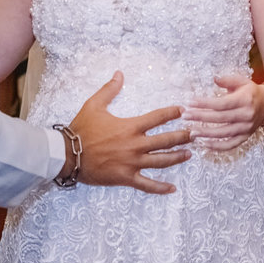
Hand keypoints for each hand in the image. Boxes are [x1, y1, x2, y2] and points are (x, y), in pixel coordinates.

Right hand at [67, 72, 191, 193]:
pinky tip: (172, 188)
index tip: (183, 111)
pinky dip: (161, 188)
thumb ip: (109, 90)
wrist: (68, 155)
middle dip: (182, 137)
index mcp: (130, 127)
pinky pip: (147, 185)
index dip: (172, 113)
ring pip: (161, 161)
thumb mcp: (94, 105)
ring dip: (177, 157)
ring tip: (189, 154)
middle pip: (166, 141)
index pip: (157, 118)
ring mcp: (132, 163)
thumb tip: (119, 73)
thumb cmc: (81, 130)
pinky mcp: (126, 178)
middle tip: (195, 134)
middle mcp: (135, 145)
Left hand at [183, 75, 263, 150]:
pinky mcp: (246, 137)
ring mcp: (246, 128)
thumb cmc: (252, 92)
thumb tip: (214, 78)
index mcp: (245, 100)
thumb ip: (228, 80)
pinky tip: (204, 144)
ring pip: (224, 133)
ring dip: (206, 134)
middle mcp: (246, 115)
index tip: (190, 103)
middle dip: (200, 117)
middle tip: (185, 116)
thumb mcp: (242, 81)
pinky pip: (231, 144)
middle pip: (220, 118)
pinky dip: (217, 147)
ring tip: (192, 132)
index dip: (204, 104)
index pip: (221, 103)